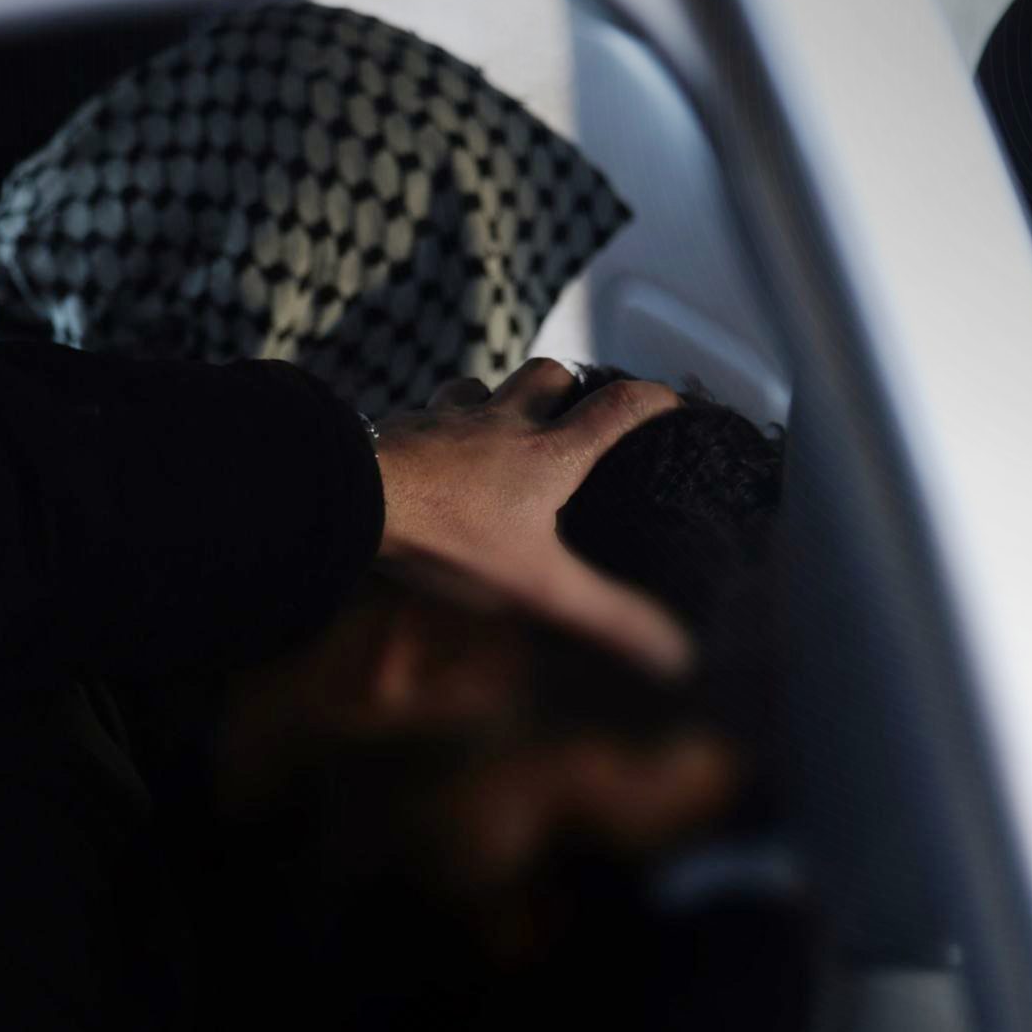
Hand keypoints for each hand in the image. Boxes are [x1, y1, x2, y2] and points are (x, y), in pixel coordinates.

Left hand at [373, 360, 690, 678]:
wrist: (355, 497)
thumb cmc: (450, 535)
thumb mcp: (538, 586)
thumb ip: (604, 617)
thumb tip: (677, 656)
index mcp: (547, 453)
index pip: (615, 409)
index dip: (650, 401)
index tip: (669, 403)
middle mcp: (500, 422)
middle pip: (546, 375)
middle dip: (567, 384)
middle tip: (572, 406)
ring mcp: (445, 421)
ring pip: (479, 385)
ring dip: (496, 395)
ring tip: (499, 423)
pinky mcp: (398, 429)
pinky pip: (424, 411)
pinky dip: (437, 421)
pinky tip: (431, 447)